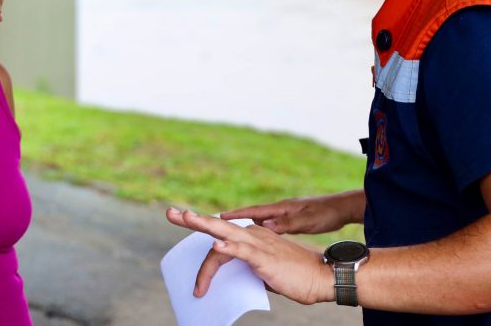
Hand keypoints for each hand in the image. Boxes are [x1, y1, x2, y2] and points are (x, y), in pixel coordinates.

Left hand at [165, 207, 332, 304]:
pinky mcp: (264, 257)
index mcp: (253, 237)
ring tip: (185, 218)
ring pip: (225, 232)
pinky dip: (228, 247)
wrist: (320, 277)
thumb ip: (248, 269)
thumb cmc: (295, 277)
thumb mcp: (264, 272)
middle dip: (192, 219)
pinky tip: (215, 244)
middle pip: (217, 224)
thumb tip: (234, 278)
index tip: (185, 223)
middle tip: (170, 212)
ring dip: (203, 225)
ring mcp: (258, 245)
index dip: (202, 229)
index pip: (221, 233)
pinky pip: (242, 251)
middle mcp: (253, 235)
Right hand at [221, 194, 356, 234]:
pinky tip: (258, 238)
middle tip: (217, 223)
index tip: (219, 216)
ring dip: (247, 226)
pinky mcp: (292, 220)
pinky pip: (270, 226)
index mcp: (281, 208)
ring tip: (231, 233)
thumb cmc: (326, 214)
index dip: (236, 214)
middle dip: (236, 219)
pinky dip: (260, 230)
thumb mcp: (306, 221)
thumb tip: (264, 225)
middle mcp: (281, 209)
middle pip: (253, 215)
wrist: (342, 209)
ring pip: (261, 221)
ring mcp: (286, 214)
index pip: (253, 211)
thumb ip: (286, 224)